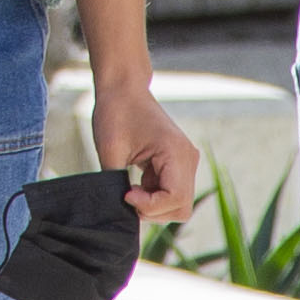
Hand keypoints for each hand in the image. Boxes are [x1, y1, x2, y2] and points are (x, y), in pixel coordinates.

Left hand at [93, 76, 204, 221]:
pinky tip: (136, 183)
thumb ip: (116, 184)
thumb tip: (117, 210)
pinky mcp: (178, 164)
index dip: (150, 206)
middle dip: (153, 210)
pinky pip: (172, 192)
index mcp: (176, 152)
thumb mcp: (111, 150)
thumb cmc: (116, 113)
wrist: (124, 89)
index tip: (126, 195)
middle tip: (128, 196)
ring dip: (154, 205)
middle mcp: (188, 158)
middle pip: (181, 206)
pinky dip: (154, 196)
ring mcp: (186, 162)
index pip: (175, 198)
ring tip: (131, 189)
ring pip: (178, 203)